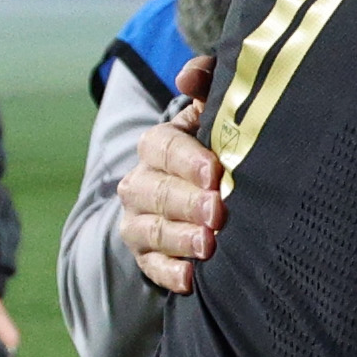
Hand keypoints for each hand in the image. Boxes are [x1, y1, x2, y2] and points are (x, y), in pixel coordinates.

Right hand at [117, 54, 225, 299]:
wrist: (196, 195)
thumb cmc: (213, 148)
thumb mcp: (211, 115)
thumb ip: (207, 85)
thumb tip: (189, 77)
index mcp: (157, 145)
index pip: (163, 147)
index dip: (188, 160)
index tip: (215, 172)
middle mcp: (140, 182)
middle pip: (155, 191)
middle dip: (187, 202)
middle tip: (218, 211)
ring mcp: (138, 220)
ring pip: (151, 229)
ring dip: (180, 238)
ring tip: (208, 245)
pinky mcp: (144, 255)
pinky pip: (151, 267)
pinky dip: (170, 273)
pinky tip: (192, 279)